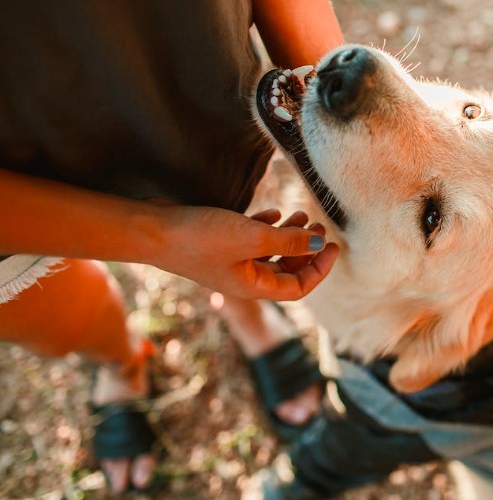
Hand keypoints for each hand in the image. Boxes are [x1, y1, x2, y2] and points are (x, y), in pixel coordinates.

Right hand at [155, 205, 337, 300]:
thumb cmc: (200, 237)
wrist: (151, 230)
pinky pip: (250, 241)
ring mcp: (229, 263)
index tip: (333, 245)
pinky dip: (265, 228)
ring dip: (288, 237)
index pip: (298, 287)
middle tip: (319, 225)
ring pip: (269, 254)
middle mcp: (243, 279)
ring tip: (301, 215)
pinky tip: (272, 213)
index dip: (319, 269)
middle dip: (306, 249)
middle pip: (286, 270)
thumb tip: (319, 242)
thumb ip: (288, 241)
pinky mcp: (217, 246)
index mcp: (254, 287)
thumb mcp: (253, 237)